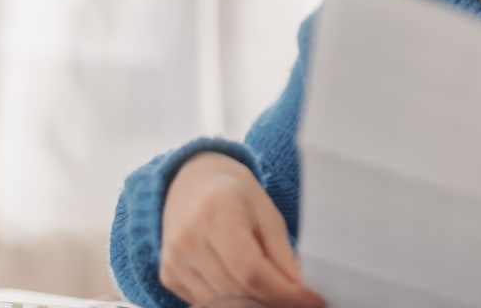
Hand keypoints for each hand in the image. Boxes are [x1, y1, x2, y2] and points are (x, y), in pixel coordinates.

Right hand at [161, 152, 324, 307]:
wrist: (189, 184)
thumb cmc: (233, 193)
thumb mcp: (266, 211)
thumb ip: (282, 252)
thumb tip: (300, 291)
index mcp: (215, 212)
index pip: (251, 270)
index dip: (284, 293)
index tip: (312, 301)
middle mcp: (187, 239)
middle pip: (237, 291)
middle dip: (273, 301)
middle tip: (298, 299)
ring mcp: (174, 260)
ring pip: (222, 303)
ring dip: (254, 303)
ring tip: (274, 291)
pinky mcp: (168, 275)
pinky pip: (206, 302)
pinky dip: (231, 301)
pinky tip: (246, 286)